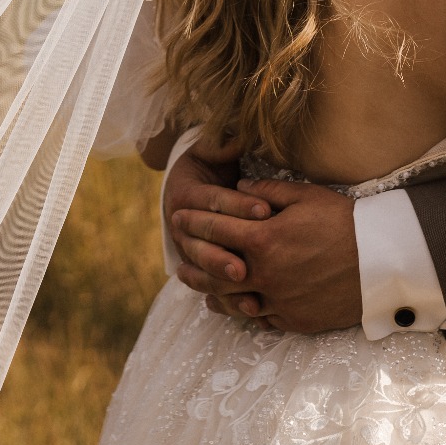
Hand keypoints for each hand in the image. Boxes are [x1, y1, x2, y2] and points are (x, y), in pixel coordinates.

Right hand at [165, 137, 266, 311]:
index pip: (212, 201)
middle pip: (199, 245)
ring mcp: (188, 251)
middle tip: (245, 269)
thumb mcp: (213, 148)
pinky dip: (229, 303)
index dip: (237, 206)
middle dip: (221, 257)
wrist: (192, 184)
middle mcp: (180, 226)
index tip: (265, 211)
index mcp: (184, 194)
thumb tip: (237, 131)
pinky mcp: (201, 270)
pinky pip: (212, 289)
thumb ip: (224, 142)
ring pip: (202, 273)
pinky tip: (252, 313)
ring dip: (222, 287)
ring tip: (249, 299)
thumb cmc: (211, 162)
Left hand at [173, 177, 360, 332]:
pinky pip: (257, 318)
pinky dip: (239, 309)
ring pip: (230, 299)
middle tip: (176, 251)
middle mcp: (265, 274)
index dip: (193, 221)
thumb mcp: (305, 196)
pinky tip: (229, 304)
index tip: (178, 216)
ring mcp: (278, 301)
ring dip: (207, 290)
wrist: (382, 261)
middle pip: (213, 269)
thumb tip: (240, 186)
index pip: (216, 229)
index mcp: (264, 239)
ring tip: (192, 283)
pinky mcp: (293, 320)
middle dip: (190, 257)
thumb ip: (267, 189)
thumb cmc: (345, 222)